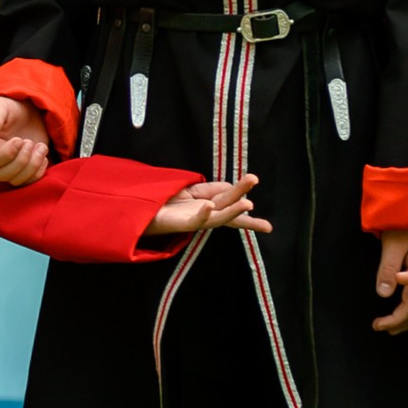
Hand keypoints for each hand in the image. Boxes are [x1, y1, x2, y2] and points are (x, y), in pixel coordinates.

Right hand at [0, 96, 51, 185]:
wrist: (27, 113)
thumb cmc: (11, 109)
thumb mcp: (1, 107)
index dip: (7, 154)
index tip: (19, 139)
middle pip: (3, 175)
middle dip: (21, 160)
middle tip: (30, 142)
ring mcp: (10, 168)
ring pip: (17, 180)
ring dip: (33, 165)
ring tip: (40, 146)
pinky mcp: (24, 171)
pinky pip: (30, 182)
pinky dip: (39, 171)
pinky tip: (43, 154)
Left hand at [146, 174, 270, 236]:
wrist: (138, 212)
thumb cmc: (164, 201)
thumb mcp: (191, 189)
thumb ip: (212, 189)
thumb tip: (232, 187)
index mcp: (210, 207)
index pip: (233, 211)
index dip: (250, 219)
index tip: (269, 228)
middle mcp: (205, 215)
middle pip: (228, 205)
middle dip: (241, 193)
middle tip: (254, 179)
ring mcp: (195, 221)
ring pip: (219, 216)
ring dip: (233, 209)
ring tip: (248, 204)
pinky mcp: (181, 224)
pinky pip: (195, 220)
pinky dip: (203, 213)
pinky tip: (209, 206)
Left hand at [375, 228, 407, 334]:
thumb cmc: (404, 225)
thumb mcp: (393, 246)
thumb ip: (388, 269)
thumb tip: (384, 294)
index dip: (395, 319)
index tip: (379, 326)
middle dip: (400, 322)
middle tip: (382, 328)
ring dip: (406, 315)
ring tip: (391, 325)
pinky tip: (403, 306)